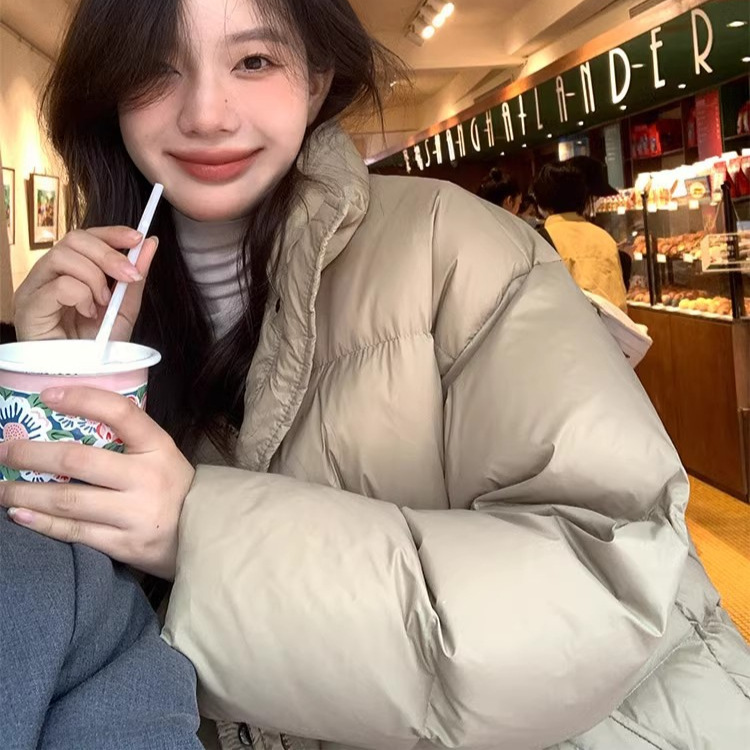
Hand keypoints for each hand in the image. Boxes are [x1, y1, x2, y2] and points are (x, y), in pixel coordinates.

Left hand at [0, 387, 193, 579]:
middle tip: (3, 450)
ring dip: (24, 493)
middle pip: (77, 460)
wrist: (206, 534)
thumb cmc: (173, 487)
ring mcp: (135, 514)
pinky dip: (41, 523)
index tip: (47, 395)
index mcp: (158, 447)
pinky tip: (19, 514)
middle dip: (30, 455)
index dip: (82, 399)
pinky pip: (74, 532)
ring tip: (1, 488)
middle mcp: (146, 478)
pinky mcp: (125, 545)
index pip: (120, 412)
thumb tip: (69, 420)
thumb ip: (127, 439)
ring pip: (67, 500)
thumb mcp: (161, 454)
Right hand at [14, 227, 158, 341]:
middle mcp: (45, 276)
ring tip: (103, 303)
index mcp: (65, 273)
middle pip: (74, 239)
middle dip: (109, 254)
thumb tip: (150, 244)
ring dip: (96, 278)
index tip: (138, 238)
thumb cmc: (97, 349)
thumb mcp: (123, 310)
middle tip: (130, 276)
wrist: (83, 380)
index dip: (111, 233)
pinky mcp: (28, 306)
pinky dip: (82, 296)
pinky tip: (87, 313)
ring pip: (64, 256)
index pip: (84, 238)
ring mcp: (33, 289)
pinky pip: (59, 284)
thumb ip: (134, 278)